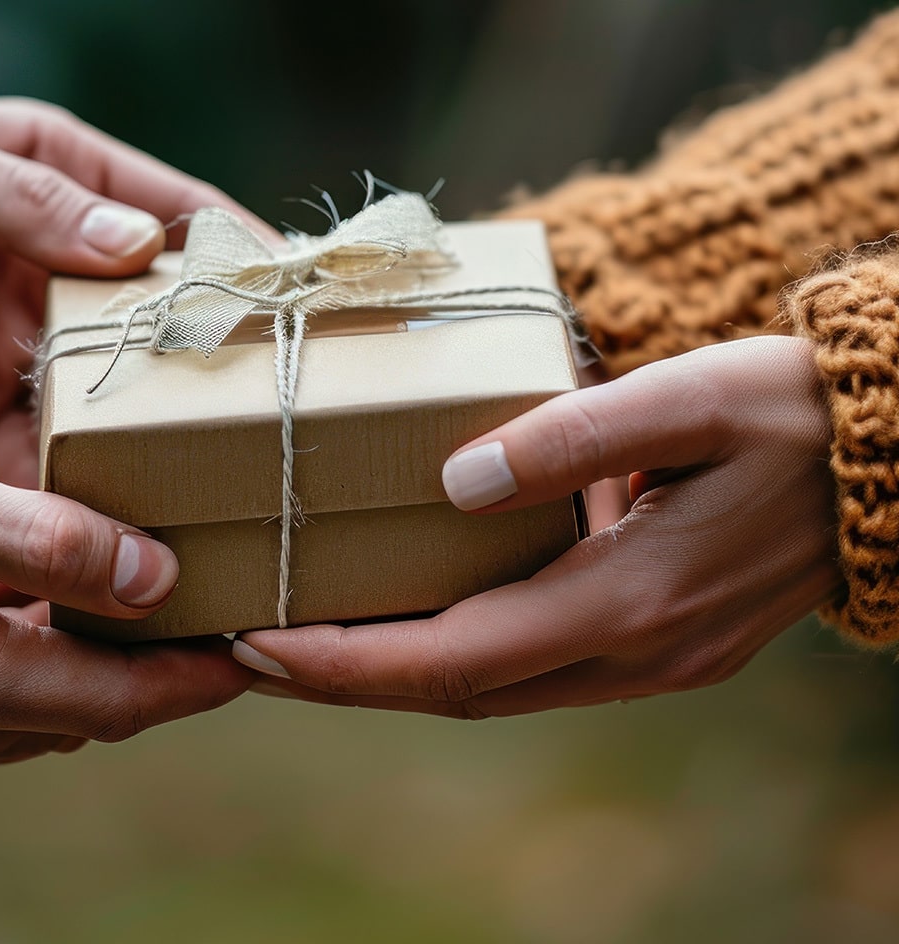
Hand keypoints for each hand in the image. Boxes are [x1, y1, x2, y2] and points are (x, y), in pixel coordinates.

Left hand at [0, 84, 268, 486]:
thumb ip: (19, 199)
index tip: (308, 298)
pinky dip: (72, 510)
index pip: (176, 220)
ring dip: (156, 460)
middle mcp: (54, 285)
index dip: (244, 255)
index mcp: (56, 191)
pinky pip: (35, 477)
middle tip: (282, 422)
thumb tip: (139, 245)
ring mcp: (15, 366)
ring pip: (113, 418)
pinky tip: (112, 542)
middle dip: (219, 379)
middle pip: (162, 336)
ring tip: (217, 501)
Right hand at [0, 395, 251, 776]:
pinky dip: (40, 661)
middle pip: (82, 712)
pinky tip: (57, 609)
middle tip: (216, 621)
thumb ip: (42, 541)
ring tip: (154, 611)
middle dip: (156, 674)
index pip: (110, 701)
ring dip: (99, 668)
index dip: (192, 682)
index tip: (254, 652)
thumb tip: (154, 580)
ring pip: (38, 709)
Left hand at [232, 336, 840, 715]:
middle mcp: (635, 650)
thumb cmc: (785, 412)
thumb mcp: (687, 397)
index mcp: (631, 597)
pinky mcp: (662, 643)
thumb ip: (572, 436)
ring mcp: (653, 659)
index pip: (455, 657)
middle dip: (349, 679)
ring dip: (399, 675)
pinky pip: (534, 669)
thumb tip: (454, 477)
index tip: (260, 643)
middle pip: (460, 691)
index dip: (349, 662)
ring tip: (313, 639)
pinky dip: (460, 656)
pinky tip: (419, 618)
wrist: (886, 456)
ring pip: (495, 690)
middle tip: (253, 648)